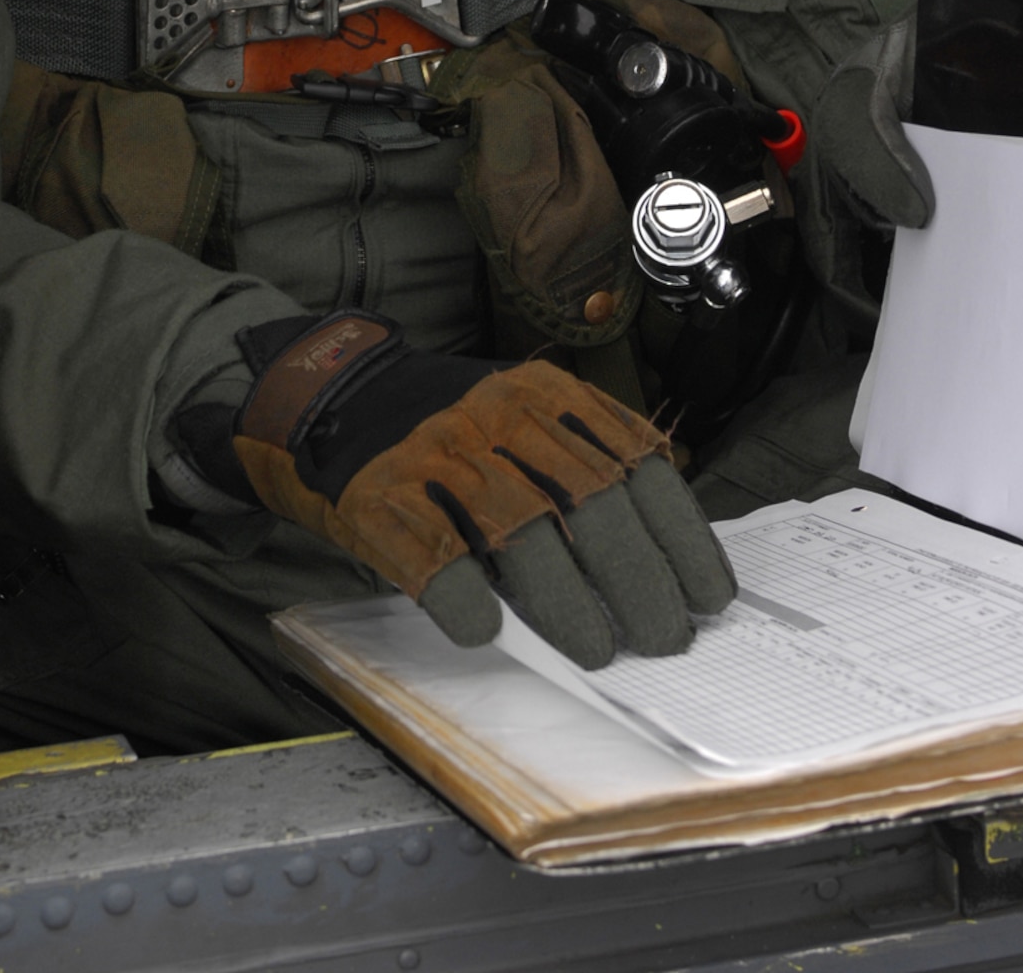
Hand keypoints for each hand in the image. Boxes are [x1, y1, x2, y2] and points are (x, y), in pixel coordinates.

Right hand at [178, 312, 734, 666]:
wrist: (334, 400)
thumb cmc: (447, 431)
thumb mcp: (521, 419)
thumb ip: (580, 465)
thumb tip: (660, 560)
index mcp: (544, 393)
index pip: (634, 460)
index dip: (679, 534)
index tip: (708, 593)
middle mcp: (496, 414)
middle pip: (589, 496)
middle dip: (638, 576)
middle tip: (665, 636)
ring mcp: (437, 453)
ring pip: (521, 528)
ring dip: (569, 600)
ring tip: (600, 649)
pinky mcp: (382, 497)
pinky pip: (435, 556)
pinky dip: (468, 599)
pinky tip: (489, 629)